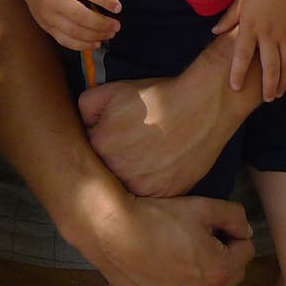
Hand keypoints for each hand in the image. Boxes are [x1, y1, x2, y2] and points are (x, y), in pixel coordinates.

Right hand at [10, 0, 120, 50]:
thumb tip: (108, 2)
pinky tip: (95, 43)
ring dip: (95, 36)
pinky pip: (65, 41)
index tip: (118, 8)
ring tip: (109, 34)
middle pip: (81, 16)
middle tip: (116, 26)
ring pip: (74, 32)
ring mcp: (49, 15)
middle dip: (102, 24)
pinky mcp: (47, 27)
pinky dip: (82, 45)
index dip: (106, 1)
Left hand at [81, 60, 241, 196]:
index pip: (88, 152)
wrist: (201, 105)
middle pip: (107, 172)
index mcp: (99, 146)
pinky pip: (151, 195)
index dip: (101, 142)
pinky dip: (154, 183)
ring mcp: (142, 187)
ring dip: (133, 175)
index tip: (113, 136)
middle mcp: (117, 172)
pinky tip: (161, 165)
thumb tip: (84, 126)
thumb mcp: (110, 90)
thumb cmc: (156, 97)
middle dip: (115, 160)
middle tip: (133, 145)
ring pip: (128, 186)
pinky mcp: (164, 194)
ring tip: (148, 155)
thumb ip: (85, 109)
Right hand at [85, 193, 252, 285]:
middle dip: (223, 257)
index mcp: (220, 270)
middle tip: (200, 239)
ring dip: (204, 275)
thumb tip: (245, 231)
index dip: (232, 233)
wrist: (113, 231)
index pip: (246, 249)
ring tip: (181, 252)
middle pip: (231, 274)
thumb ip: (234, 217)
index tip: (213, 226)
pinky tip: (163, 268)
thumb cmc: (158, 216)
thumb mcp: (202, 206)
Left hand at [212, 0, 285, 100]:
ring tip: (278, 93)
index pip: (242, 55)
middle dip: (267, 86)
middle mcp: (270, 33)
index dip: (238, 73)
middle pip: (268, 67)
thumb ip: (229, 17)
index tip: (235, 87)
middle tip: (266, 99)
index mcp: (251, 26)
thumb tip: (215, 31)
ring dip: (283, 82)